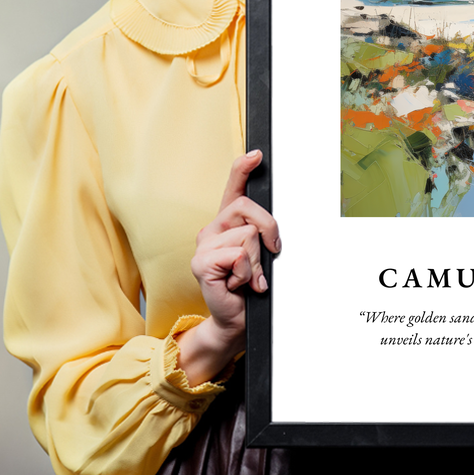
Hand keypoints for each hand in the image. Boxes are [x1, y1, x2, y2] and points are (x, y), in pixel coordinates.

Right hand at [176, 150, 280, 384]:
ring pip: (248, 235)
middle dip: (269, 230)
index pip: (233, 188)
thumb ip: (262, 235)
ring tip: (248, 277)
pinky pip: (238, 255)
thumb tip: (272, 227)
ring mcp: (204, 245)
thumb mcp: (261, 255)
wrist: (236, 319)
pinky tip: (238, 284)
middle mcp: (212, 229)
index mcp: (227, 223)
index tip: (257, 155)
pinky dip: (247, 273)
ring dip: (257, 261)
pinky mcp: (201, 263)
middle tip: (270, 254)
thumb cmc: (250, 287)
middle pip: (248, 208)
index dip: (243, 169)